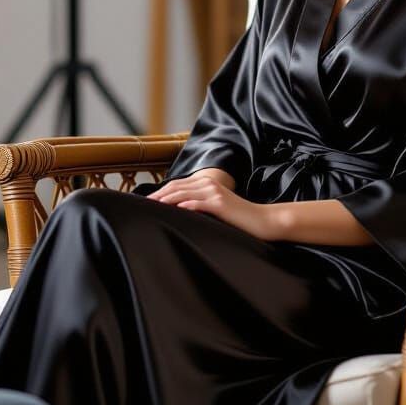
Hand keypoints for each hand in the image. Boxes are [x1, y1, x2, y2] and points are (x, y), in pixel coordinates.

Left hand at [149, 174, 279, 240]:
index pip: (178, 185)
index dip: (161, 192)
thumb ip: (201, 206)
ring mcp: (214, 193)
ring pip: (184, 193)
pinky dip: (184, 205)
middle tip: (143, 204)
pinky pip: (198, 203)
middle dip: (158, 195)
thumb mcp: (217, 209)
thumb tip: (180, 212)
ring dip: (166, 199)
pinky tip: (174, 210)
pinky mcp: (220, 203)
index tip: (147, 201)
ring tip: (152, 206)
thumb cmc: (239, 219)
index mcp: (207, 184)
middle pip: (177, 187)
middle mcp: (209, 184)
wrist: (262, 220)